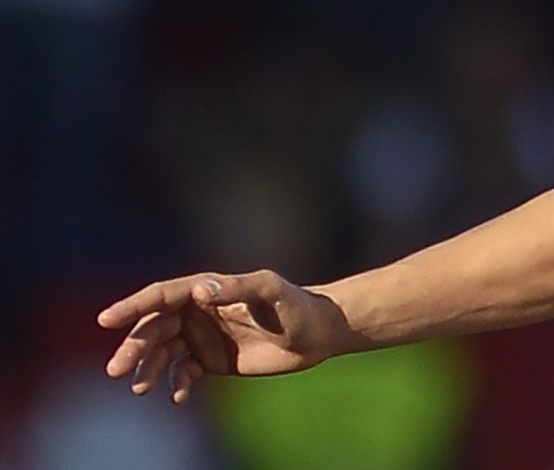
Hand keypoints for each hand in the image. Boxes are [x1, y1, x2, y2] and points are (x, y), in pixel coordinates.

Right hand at [98, 270, 342, 403]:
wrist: (316, 334)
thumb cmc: (295, 305)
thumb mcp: (271, 292)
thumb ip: (238, 288)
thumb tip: (201, 291)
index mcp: (206, 290)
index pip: (161, 296)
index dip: (132, 306)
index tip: (105, 320)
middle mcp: (197, 312)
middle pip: (154, 328)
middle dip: (133, 348)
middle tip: (117, 370)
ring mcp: (201, 337)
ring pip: (162, 354)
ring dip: (147, 370)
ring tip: (140, 389)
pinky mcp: (210, 361)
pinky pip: (182, 374)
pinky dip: (176, 385)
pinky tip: (179, 397)